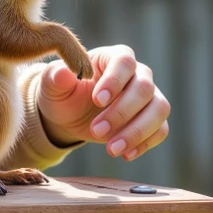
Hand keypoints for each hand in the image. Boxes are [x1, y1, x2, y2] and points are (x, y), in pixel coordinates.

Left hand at [37, 44, 169, 162]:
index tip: (97, 101)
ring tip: (111, 149)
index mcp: (113, 57)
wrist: (70, 115)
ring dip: (137, 131)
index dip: (114, 81)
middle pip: (144, 88)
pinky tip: (125, 154)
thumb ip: (55, 77)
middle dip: (121, 112)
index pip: (124, 62)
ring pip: (159, 109)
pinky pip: (161, 130)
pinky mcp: (153, 119)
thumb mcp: (52, 86)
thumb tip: (62, 72)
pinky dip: (145, 143)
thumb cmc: (63, 93)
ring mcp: (150, 97)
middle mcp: (138, 74)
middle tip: (96, 130)